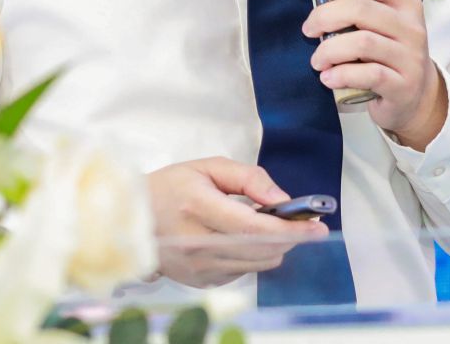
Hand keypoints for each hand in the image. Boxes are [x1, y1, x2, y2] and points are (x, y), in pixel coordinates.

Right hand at [144, 157, 328, 287]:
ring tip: (270, 227)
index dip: (290, 229)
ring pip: (256, 264)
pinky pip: (242, 272)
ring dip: (274, 247)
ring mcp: (198, 268)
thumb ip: (249, 178)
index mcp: (197, 207)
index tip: (316, 225)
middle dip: (290, 238)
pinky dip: (253, 257)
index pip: (254, 228)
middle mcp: (197, 243)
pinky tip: (243, 240)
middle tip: (305, 225)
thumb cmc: (171, 187)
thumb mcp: (208, 167)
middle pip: (261, 251)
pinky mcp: (200, 282)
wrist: (132, 219)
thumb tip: (282, 200)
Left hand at [299, 0, 447, 149]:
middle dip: (324, 17)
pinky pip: (368, 74)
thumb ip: (357, 8)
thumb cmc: (387, 54)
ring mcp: (410, 57)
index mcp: (404, 1)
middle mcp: (411, 26)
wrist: (416, 97)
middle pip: (359, 9)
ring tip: (317, 61)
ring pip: (361, 43)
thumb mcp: (381, 25)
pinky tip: (328, 78)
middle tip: (308, 31)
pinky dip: (341, 75)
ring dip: (329, 51)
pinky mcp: (404, 86)